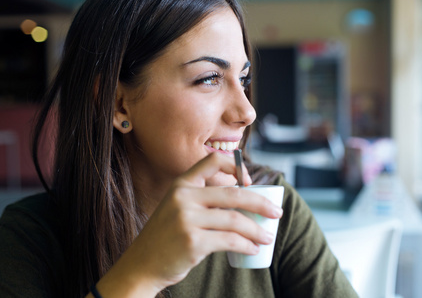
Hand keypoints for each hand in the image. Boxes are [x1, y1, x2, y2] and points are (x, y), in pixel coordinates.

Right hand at [94, 152, 282, 297]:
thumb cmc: (166, 236)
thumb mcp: (177, 208)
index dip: (236, 166)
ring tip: (267, 237)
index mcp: (181, 184)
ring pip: (235, 220)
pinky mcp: (192, 241)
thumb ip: (202, 200)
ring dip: (257, 230)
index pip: (213, 160)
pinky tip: (252, 249)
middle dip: (260, 204)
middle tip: (276, 213)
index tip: (250, 182)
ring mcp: (187, 219)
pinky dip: (246, 245)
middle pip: (233, 193)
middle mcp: (183, 196)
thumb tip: (243, 201)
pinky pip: (229, 241)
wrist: (142, 264)